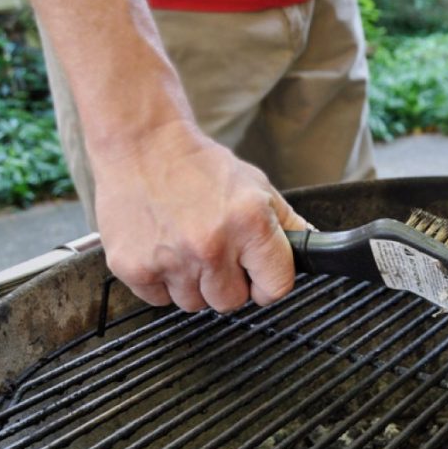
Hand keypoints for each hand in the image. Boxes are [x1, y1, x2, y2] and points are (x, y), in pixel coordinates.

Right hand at [92, 121, 307, 311]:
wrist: (141, 144)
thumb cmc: (198, 165)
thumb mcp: (257, 186)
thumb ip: (287, 223)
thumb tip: (312, 248)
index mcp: (249, 224)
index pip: (276, 286)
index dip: (269, 283)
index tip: (258, 275)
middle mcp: (211, 246)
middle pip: (232, 302)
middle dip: (228, 282)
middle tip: (215, 251)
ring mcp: (171, 260)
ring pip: (194, 304)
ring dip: (193, 283)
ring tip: (186, 246)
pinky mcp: (134, 268)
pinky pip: (159, 300)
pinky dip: (162, 282)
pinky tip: (163, 249)